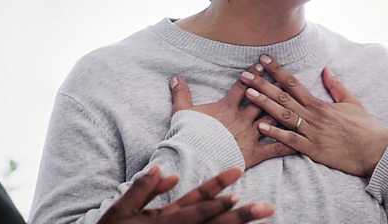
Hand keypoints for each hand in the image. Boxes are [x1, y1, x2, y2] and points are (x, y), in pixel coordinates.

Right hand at [98, 165, 273, 223]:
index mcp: (163, 221)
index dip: (216, 198)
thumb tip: (163, 169)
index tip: (238, 191)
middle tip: (267, 207)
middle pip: (214, 223)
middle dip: (241, 216)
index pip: (195, 207)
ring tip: (260, 216)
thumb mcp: (119, 210)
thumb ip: (142, 189)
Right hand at [171, 63, 294, 168]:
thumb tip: (175, 77)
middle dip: (275, 87)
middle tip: (286, 77)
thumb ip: (181, 94)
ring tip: (297, 101)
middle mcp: (242, 118)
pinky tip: (301, 139)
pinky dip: (289, 144)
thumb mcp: (182, 112)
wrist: (193, 160)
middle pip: (263, 99)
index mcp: (227, 107)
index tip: (262, 63)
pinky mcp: (254, 154)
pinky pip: (275, 148)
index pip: (243, 86)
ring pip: (272, 118)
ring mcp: (250, 135)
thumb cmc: (187, 136)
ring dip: (284, 109)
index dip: (253, 74)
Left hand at [241, 56, 387, 176]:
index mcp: (319, 103)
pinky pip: (291, 139)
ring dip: (264, 103)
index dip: (276, 71)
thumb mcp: (351, 102)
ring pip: (283, 114)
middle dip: (262, 84)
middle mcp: (313, 115)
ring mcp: (312, 132)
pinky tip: (261, 126)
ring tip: (248, 93)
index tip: (263, 60)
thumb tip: (325, 70)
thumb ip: (336, 86)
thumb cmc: (364, 127)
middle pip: (283, 96)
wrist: (375, 149)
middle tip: (245, 74)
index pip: (293, 83)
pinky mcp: (313, 149)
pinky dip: (276, 132)